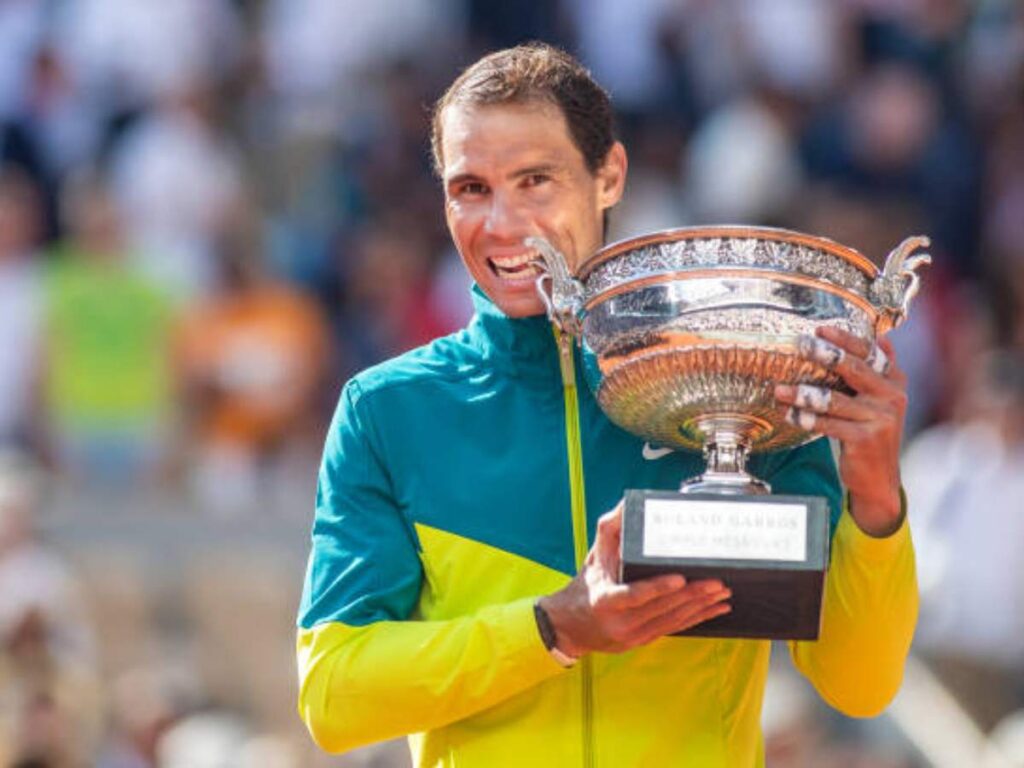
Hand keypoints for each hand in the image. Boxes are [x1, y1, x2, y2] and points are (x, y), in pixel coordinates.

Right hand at [538, 504, 730, 656]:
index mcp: (605, 600)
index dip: (658, 588)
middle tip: (717, 581)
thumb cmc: (585, 585)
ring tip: (721, 593)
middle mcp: (620, 622)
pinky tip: (715, 610)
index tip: (680, 578)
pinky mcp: (643, 641)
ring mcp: (633, 635)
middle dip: (692, 595)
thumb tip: (627, 504)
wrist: (570, 626)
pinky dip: (697, 619)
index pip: (634, 595)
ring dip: (700, 607)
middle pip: (662, 608)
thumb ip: (610, 528)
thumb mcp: (594, 555)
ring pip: (672, 620)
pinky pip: (674, 628)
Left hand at [774, 326, 906, 536]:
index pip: (870, 353)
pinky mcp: (864, 439)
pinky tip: (787, 413)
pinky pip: (827, 424)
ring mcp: (880, 419)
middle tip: (800, 344)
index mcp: (895, 382)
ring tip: (779, 388)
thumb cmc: (870, 432)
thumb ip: (879, 371)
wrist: (879, 478)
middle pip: (854, 369)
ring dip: (803, 393)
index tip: (821, 329)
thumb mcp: (881, 400)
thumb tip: (882, 337)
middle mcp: (892, 397)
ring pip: (834, 400)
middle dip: (825, 354)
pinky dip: (805, 418)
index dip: (846, 339)